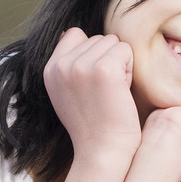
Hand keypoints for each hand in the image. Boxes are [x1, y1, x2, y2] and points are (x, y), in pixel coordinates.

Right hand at [43, 28, 140, 157]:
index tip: (95, 82)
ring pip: (114, 42)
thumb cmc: (96, 123)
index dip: (93, 53)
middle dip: (109, 60)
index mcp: (50, 69)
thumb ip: (70, 65)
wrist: (104, 149)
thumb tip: (74, 33)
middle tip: (106, 91)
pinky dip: (130, 68)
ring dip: (121, 64)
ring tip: (114, 91)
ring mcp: (81, 66)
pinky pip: (125, 50)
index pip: (75, 34)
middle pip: (99, 38)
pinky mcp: (103, 69)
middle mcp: (61, 65)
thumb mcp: (70, 91)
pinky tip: (122, 90)